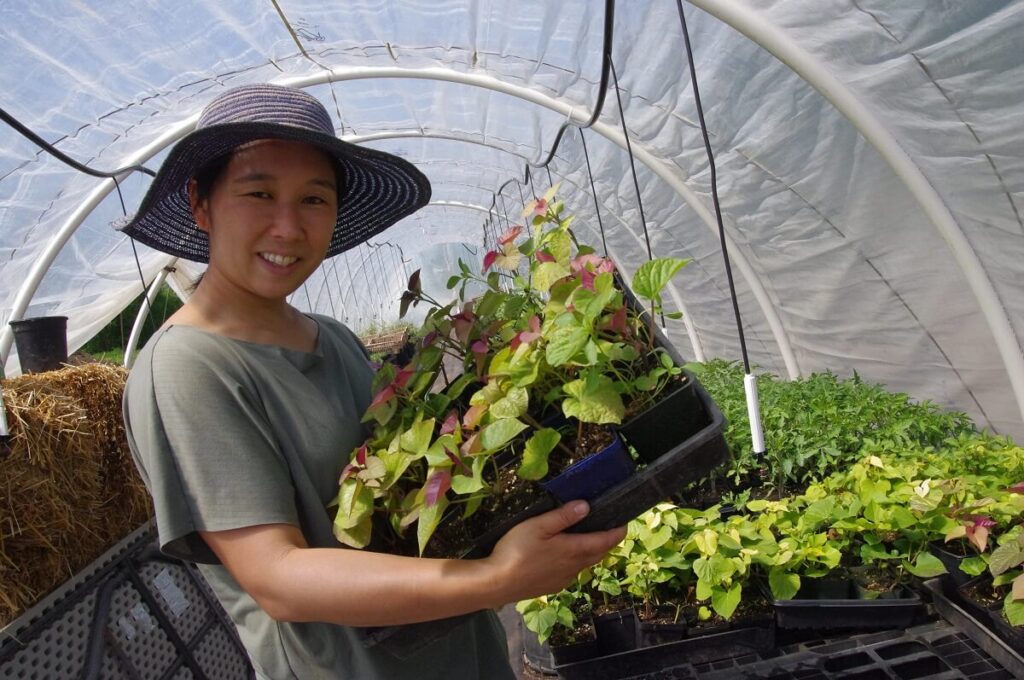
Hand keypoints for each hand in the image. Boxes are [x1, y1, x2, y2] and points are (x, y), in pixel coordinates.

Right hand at [484, 501, 625, 603]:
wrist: (496, 584)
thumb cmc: (516, 550)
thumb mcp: (538, 526)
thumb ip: (563, 516)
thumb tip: (587, 506)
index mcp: (574, 550)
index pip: (605, 541)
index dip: (618, 532)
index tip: (625, 521)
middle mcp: (574, 567)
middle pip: (598, 553)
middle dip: (606, 540)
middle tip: (607, 525)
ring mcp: (564, 579)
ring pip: (585, 564)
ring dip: (590, 551)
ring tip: (586, 536)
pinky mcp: (553, 586)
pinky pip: (572, 572)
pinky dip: (576, 561)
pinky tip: (563, 555)